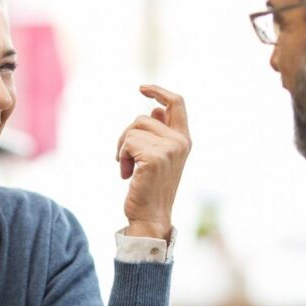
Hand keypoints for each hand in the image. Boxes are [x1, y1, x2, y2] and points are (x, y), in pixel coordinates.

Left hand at [117, 85, 190, 239]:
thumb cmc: (151, 188)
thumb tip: (155, 109)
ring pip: (133, 130)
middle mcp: (180, 141)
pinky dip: (121, 158)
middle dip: (127, 135)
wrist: (151, 216)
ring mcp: (169, 148)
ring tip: (129, 169)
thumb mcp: (158, 156)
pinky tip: (126, 175)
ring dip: (123, 149)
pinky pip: (127, 143)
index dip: (159, 92)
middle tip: (124, 156)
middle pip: (143, 118)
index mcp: (184, 139)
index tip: (142, 88)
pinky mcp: (154, 157)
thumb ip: (159, 132)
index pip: (176, 103)